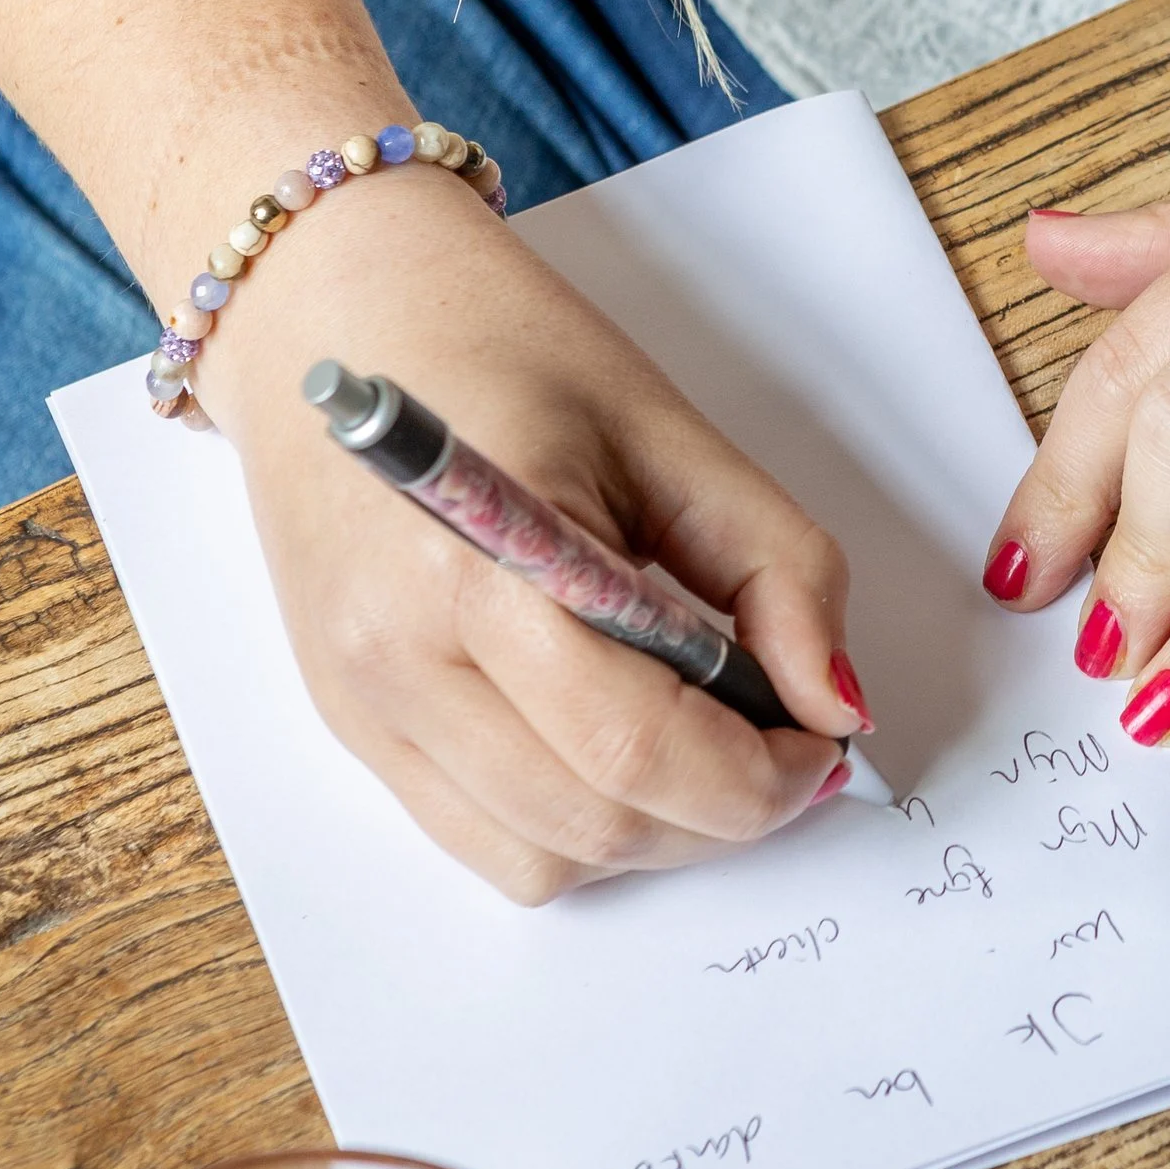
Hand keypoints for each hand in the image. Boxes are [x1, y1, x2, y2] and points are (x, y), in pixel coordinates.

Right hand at [198, 170, 861, 900]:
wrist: (332, 307)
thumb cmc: (500, 345)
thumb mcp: (670, 432)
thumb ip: (779, 571)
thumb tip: (837, 706)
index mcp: (480, 569)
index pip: (641, 749)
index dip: (763, 779)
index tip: (826, 746)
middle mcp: (398, 659)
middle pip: (597, 823)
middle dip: (722, 812)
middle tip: (786, 745)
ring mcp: (360, 705)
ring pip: (542, 861)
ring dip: (652, 833)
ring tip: (697, 741)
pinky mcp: (348, 725)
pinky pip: (481, 842)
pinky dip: (574, 825)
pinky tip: (611, 742)